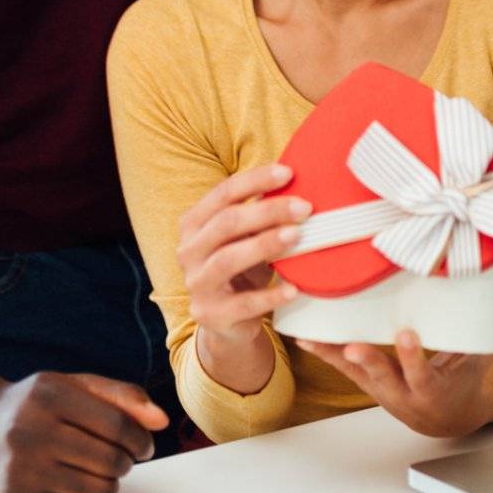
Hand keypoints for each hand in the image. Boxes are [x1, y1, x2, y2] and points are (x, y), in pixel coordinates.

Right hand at [0, 371, 167, 492]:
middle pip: (111, 460)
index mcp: (50, 393)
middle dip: (127, 462)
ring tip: (101, 472)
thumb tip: (162, 420)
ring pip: (98, 491)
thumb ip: (121, 396)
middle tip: (121, 458)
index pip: (117, 424)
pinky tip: (77, 483)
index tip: (144, 445)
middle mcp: (31, 429)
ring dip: (111, 484)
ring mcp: (23, 468)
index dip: (141, 439)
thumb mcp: (75, 386)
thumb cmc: (36, 405)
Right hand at [178, 163, 308, 390]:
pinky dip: (271, 295)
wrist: (224, 319)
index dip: (255, 180)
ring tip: (296, 236)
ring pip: (228, 259)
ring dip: (265, 245)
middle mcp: (188, 251)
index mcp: (193, 224)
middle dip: (268, 211)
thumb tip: (297, 184)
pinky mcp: (211, 314)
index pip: (223, 193)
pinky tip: (294, 288)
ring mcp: (197, 284)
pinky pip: (243, 303)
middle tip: (303, 208)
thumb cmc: (239, 267)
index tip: (288, 173)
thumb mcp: (243, 238)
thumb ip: (258, 214)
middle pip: (226, 223)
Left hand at [297, 331, 492, 437]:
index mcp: (432, 390)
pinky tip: (305, 339)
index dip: (412, 357)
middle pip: (382, 378)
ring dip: (333, 355)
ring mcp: (381, 391)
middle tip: (353, 346)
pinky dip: (326, 353)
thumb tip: (485, 285)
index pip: (421, 374)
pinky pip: (343, 368)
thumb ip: (479, 330)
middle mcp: (403, 394)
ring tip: (311, 339)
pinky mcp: (367, 383)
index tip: (407, 335)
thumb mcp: (477, 360)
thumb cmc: (463, 381)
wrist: (448, 417)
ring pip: (355, 374)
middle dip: (367, 361)